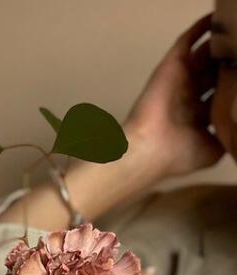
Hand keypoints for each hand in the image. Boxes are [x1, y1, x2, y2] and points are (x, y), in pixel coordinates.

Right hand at [125, 14, 223, 178]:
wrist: (149, 150)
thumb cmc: (177, 155)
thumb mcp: (212, 151)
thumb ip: (226, 134)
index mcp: (197, 116)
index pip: (220, 94)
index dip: (233, 85)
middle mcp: (189, 96)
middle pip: (214, 72)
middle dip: (228, 64)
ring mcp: (180, 79)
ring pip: (204, 54)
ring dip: (218, 44)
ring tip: (235, 31)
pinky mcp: (172, 65)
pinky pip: (188, 40)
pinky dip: (201, 28)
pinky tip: (217, 17)